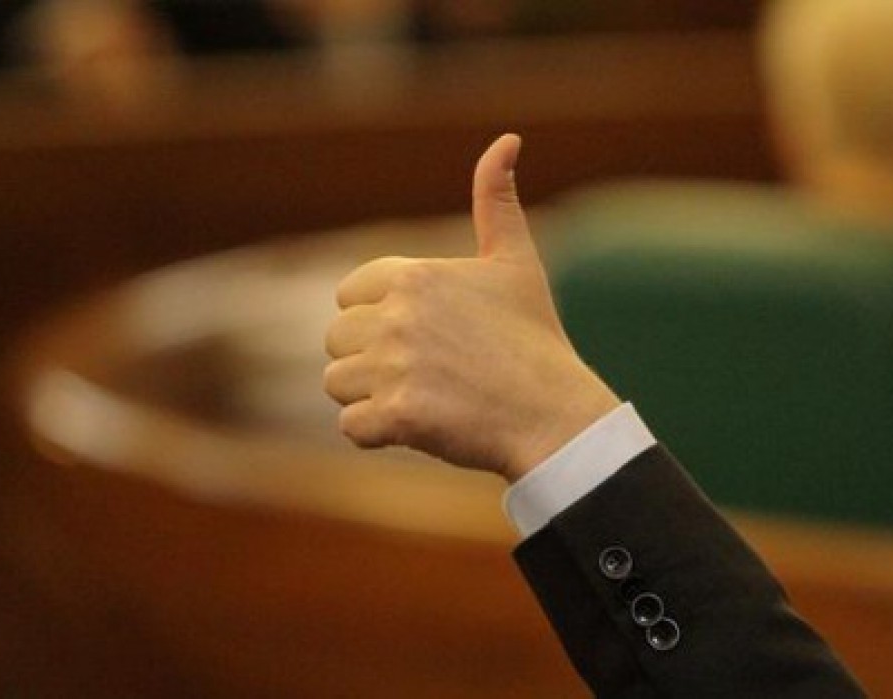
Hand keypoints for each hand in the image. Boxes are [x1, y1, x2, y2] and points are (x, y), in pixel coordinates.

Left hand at [323, 134, 619, 481]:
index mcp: (414, 274)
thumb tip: (507, 138)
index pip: (349, 295)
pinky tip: (421, 426)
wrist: (556, 414)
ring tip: (426, 398)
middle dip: (371, 360)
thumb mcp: (516, 262)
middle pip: (336, 340)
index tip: (425, 336)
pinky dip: (378, 434)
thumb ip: (496, 200)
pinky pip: (351, 427)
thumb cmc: (535, 340)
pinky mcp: (396, 416)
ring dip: (372, 398)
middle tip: (429, 373)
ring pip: (338, 384)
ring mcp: (393, 366)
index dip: (380, 319)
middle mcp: (396, 315)